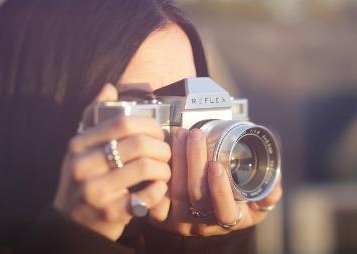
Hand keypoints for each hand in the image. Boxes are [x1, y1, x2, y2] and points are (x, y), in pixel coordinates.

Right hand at [53, 84, 171, 239]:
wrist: (70, 223)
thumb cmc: (80, 181)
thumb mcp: (79, 148)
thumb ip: (94, 116)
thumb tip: (109, 87)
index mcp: (78, 145)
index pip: (121, 122)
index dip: (149, 124)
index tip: (158, 132)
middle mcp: (83, 166)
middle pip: (138, 144)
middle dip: (161, 147)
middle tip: (165, 153)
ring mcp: (96, 190)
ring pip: (146, 168)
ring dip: (164, 168)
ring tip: (163, 171)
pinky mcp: (110, 212)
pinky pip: (147, 196)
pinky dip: (159, 191)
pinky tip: (157, 189)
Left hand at [152, 128, 282, 235]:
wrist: (202, 212)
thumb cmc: (230, 201)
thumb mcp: (253, 201)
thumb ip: (268, 193)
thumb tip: (275, 185)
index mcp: (227, 219)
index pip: (224, 211)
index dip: (220, 190)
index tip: (216, 165)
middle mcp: (201, 223)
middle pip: (195, 196)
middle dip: (193, 161)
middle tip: (195, 134)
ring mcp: (178, 219)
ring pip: (174, 191)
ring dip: (177, 159)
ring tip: (180, 134)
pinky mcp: (159, 212)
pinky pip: (155, 194)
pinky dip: (158, 171)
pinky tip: (162, 149)